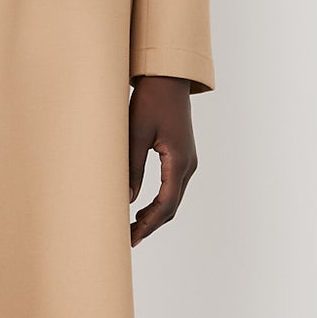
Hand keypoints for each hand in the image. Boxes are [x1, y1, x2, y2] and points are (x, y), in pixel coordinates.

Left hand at [128, 76, 197, 245]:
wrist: (167, 78)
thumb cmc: (150, 101)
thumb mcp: (135, 134)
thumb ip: (132, 168)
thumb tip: (128, 199)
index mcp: (178, 161)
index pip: (165, 205)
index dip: (148, 225)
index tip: (132, 238)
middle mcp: (188, 164)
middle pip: (171, 207)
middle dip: (151, 225)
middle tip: (129, 239)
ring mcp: (188, 161)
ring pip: (173, 198)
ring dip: (155, 216)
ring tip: (133, 228)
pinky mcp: (182, 156)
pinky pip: (173, 187)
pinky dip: (159, 202)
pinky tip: (143, 208)